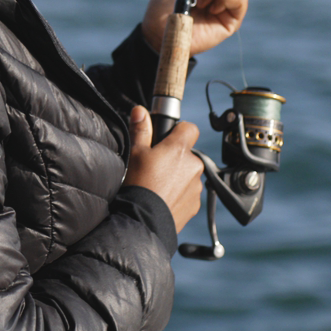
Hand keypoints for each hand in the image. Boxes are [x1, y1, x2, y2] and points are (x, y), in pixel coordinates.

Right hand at [123, 106, 204, 229]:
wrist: (143, 220)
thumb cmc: (138, 185)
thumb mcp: (135, 153)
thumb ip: (140, 130)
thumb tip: (140, 110)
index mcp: (179, 149)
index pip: (190, 128)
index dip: (178, 130)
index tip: (167, 138)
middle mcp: (193, 165)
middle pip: (188, 154)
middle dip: (175, 158)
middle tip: (155, 166)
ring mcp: (196, 186)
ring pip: (189, 174)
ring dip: (178, 176)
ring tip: (157, 185)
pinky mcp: (195, 204)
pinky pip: (189, 193)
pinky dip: (179, 193)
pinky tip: (163, 198)